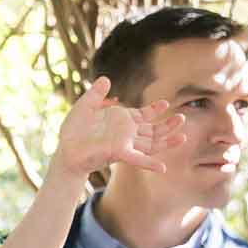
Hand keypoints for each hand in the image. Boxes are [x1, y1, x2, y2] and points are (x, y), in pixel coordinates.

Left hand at [54, 79, 185, 177]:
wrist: (65, 150)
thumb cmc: (73, 131)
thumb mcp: (84, 106)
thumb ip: (96, 93)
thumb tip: (105, 79)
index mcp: (121, 120)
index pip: (144, 115)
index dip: (155, 110)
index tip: (165, 104)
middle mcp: (126, 133)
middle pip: (153, 130)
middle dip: (168, 125)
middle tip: (182, 118)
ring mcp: (125, 144)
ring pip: (151, 143)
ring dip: (167, 141)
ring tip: (183, 136)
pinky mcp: (119, 153)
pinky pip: (138, 159)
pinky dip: (149, 163)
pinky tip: (162, 168)